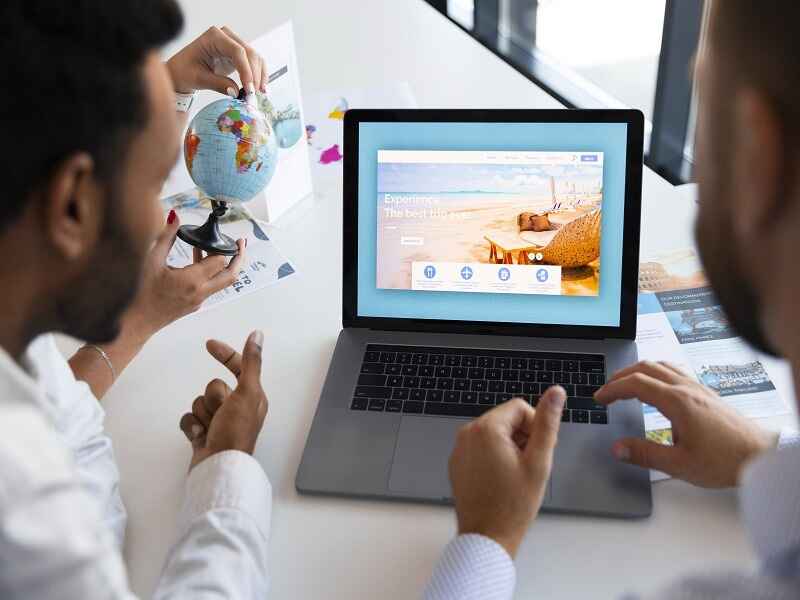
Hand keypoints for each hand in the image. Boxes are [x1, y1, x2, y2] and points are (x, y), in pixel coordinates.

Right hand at [122, 210, 244, 341]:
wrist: (137, 322)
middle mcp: (200, 292)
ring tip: (217, 247)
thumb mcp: (152, 260)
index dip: (221, 245)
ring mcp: (200, 300)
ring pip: (223, 282)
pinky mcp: (195, 304)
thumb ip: (166, 237)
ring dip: (224, 265)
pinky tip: (197, 260)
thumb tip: (174, 217)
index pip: (220, 260)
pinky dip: (211, 273)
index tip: (218, 234)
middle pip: (232, 274)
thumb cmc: (141, 293)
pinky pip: (210, 286)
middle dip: (239, 257)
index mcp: (192, 280)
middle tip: (241, 243)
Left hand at [166, 25, 267, 95]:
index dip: (246, 70)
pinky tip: (261, 88)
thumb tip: (236, 92)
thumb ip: (218, 84)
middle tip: (254, 95)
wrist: (182, 71)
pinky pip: (254, 63)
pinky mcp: (238, 54)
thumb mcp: (199, 79)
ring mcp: (234, 43)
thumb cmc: (185, 71)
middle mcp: (226, 36)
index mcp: (213, 37)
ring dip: (260, 75)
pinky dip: (259, 75)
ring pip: (255, 58)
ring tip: (260, 93)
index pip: (237, 51)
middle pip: (249, 53)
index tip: (249, 89)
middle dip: (254, 75)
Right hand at [179, 331, 267, 470]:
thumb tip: (257, 335)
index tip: (209, 344)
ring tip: (211, 428)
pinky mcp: (202, 433)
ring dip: (202, 414)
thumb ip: (251, 362)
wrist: (218, 468)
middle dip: (213, 399)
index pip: (238, 367)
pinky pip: (188, 418)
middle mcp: (237, 408)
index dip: (225, 354)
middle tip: (222, 414)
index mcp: (252, 397)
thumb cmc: (236, 432)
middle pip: (213, 386)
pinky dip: (191, 426)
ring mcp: (219, 421)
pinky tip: (199, 437)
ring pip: (199, 402)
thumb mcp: (247, 392)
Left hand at [449, 388, 565, 557]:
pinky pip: (480, 447)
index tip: (538, 451)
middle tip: (529, 466)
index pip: (520, 407)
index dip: (535, 427)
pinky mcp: (457, 461)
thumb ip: (547, 423)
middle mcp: (467, 432)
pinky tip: (501, 480)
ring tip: (515, 475)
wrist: (487, 537)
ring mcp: (459, 447)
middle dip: (522, 437)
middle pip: (506, 419)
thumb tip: (556, 392)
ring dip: (509, 446)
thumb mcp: (539, 461)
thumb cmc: (513, 504)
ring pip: (494, 433)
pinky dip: (494, 456)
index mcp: (487, 428)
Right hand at [594, 361, 776, 486]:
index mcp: (677, 401)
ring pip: (661, 366)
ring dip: (638, 371)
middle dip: (620, 376)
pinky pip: (674, 371)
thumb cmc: (726, 460)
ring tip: (625, 385)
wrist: (761, 455)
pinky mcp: (705, 393)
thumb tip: (617, 448)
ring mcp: (697, 388)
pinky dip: (655, 373)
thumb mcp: (679, 464)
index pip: (636, 384)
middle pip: (646, 368)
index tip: (600, 399)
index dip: (612, 389)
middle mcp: (687, 388)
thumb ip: (644, 454)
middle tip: (606, 390)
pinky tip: (656, 388)